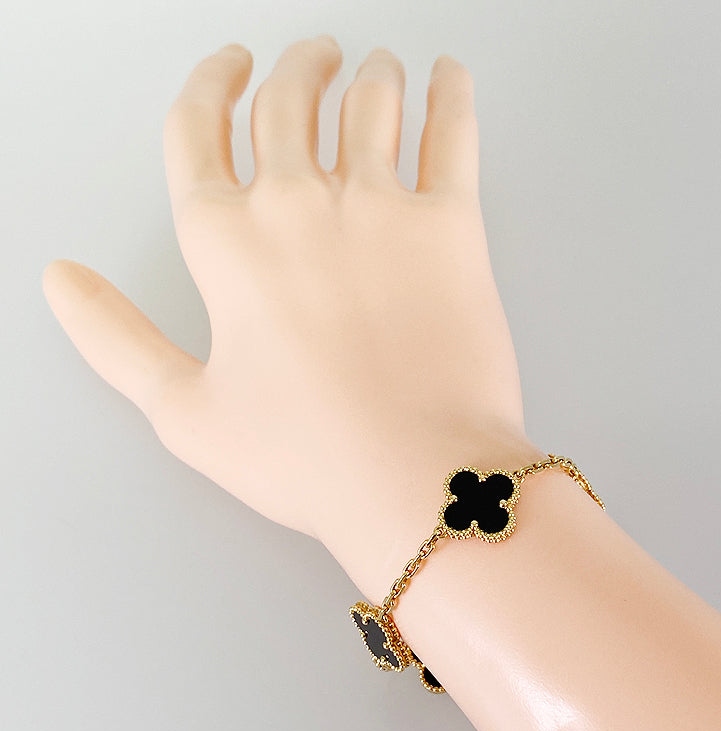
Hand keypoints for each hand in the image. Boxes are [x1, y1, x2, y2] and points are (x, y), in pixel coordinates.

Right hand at [42, 35, 541, 600]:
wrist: (417, 477)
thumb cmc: (305, 457)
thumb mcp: (186, 412)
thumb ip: (117, 340)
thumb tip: (59, 280)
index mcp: (226, 243)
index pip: (198, 131)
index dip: (209, 86)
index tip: (227, 64)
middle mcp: (299, 204)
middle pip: (288, 102)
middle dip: (295, 67)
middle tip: (311, 56)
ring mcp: (380, 207)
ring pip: (370, 102)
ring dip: (367, 73)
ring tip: (373, 65)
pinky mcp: (454, 226)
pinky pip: (454, 133)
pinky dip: (452, 93)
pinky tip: (450, 74)